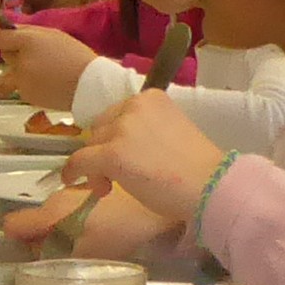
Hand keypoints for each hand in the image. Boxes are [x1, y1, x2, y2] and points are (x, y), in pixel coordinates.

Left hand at [0, 26, 102, 111]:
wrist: (89, 86)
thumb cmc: (74, 56)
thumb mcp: (52, 35)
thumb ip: (27, 32)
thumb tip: (5, 31)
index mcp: (27, 41)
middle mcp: (20, 61)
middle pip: (4, 54)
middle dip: (14, 53)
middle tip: (36, 54)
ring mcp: (21, 81)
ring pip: (10, 72)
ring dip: (20, 71)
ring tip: (43, 72)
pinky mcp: (26, 96)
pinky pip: (21, 86)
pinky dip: (31, 84)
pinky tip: (48, 83)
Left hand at [60, 92, 226, 224]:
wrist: (211, 186)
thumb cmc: (200, 168)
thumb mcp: (173, 131)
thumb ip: (148, 129)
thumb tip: (126, 147)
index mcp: (152, 98)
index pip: (119, 113)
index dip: (116, 136)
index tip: (123, 155)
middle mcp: (134, 106)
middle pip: (101, 127)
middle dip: (104, 148)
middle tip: (113, 174)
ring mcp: (122, 129)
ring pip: (90, 145)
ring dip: (95, 165)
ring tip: (109, 186)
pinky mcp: (111, 154)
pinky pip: (79, 161)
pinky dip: (73, 172)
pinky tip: (73, 182)